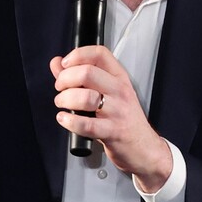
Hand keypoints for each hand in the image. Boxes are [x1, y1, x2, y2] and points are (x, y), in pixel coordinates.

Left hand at [51, 46, 172, 190]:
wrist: (144, 148)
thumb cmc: (124, 120)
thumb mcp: (108, 93)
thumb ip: (79, 76)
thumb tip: (56, 63)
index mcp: (119, 78)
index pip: (99, 53)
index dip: (78, 55)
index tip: (65, 64)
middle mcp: (119, 91)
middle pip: (87, 72)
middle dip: (65, 79)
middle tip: (60, 88)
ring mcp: (117, 112)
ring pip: (85, 97)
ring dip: (65, 100)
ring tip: (63, 104)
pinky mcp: (112, 132)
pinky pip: (86, 124)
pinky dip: (69, 121)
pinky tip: (65, 119)